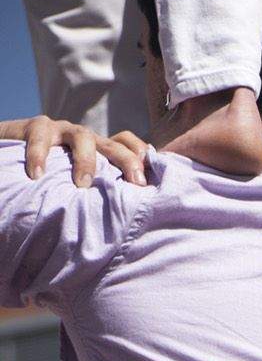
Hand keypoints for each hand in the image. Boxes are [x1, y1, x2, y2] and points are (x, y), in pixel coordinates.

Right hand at [0, 115, 149, 184]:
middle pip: (113, 143)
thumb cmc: (50, 178)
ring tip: (82, 185)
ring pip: (82, 136)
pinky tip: (37, 174)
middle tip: (135, 183)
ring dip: (86, 160)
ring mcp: (62, 131)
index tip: (150, 180)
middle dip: (127, 161)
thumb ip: (98, 196)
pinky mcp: (36, 127)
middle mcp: (85, 140)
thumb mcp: (77, 186)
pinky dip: (39, 154)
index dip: (141, 157)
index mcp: (99, 152)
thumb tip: (124, 232)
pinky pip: (41, 136)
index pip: (127, 145)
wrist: (12, 155)